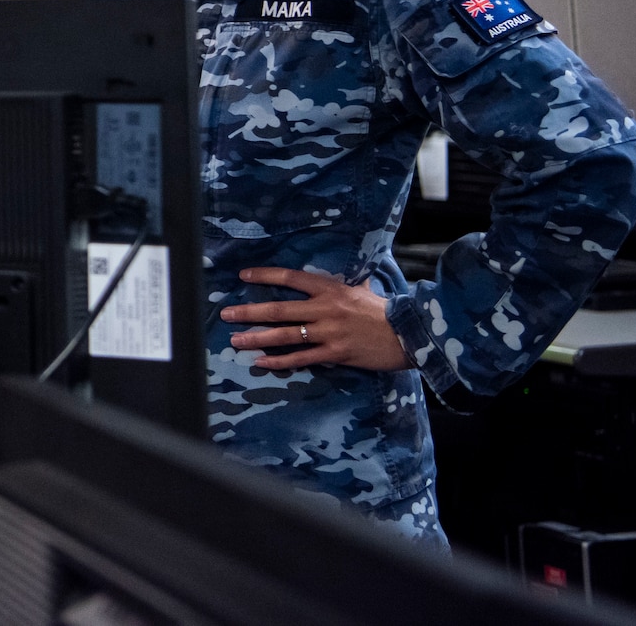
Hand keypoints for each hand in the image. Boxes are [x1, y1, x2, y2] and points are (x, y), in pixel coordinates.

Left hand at [219, 268, 411, 371]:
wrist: (409, 334)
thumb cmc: (384, 311)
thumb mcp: (362, 289)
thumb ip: (342, 283)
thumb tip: (334, 273)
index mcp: (330, 289)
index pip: (291, 278)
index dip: (266, 275)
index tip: (243, 276)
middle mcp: (325, 309)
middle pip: (279, 309)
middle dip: (250, 312)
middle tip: (226, 314)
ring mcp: (329, 332)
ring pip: (285, 335)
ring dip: (257, 337)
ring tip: (235, 340)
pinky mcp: (335, 353)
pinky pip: (301, 358)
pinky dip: (280, 361)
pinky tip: (261, 362)